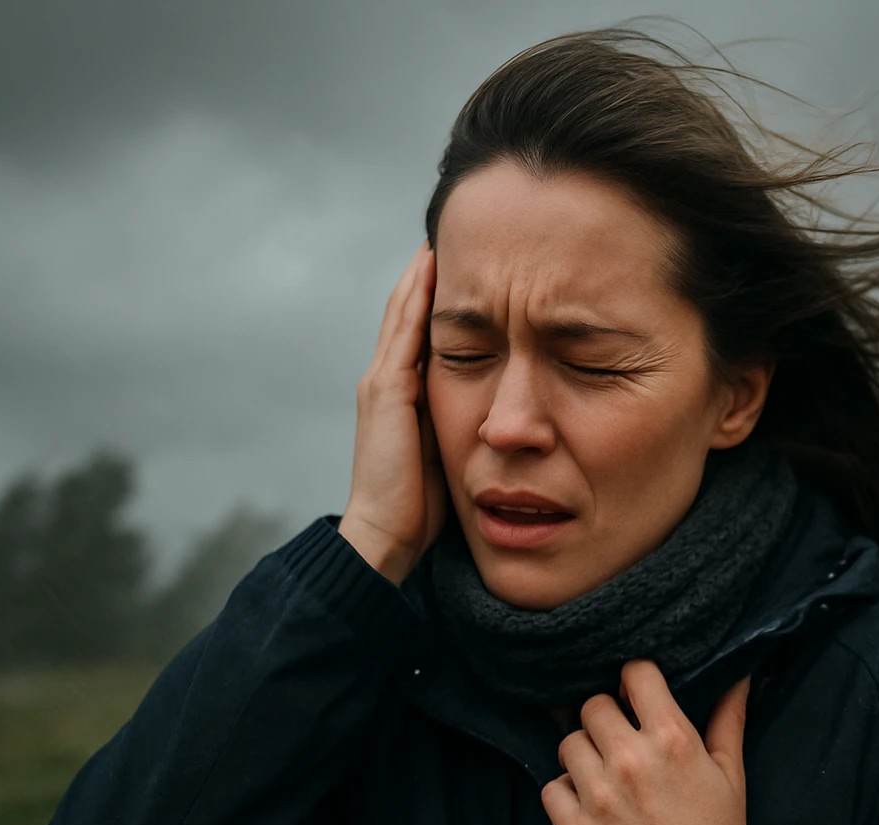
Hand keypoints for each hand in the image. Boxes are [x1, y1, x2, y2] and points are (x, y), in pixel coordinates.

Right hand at [338, 242, 446, 584]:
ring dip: (419, 276)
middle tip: (447, 236)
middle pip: (406, 313)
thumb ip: (460, 420)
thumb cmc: (420, 504)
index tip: (459, 266)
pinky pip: (404, 334)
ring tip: (438, 240)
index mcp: (400, 394)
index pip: (417, 332)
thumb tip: (496, 406)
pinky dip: (415, 300)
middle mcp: (386, 380)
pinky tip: (430, 272)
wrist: (386, 534)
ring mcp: (382, 383)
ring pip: (402, 314)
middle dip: (425, 276)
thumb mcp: (447, 449)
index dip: (433, 298)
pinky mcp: (388, 392)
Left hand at [541, 660, 750, 824]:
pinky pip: (551, 789)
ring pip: (568, 744)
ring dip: (584, 755)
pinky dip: (566, 794)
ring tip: (604, 776)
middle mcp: (630, 761)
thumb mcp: (732, 778)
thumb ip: (728, 721)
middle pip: (593, 706)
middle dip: (607, 719)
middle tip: (620, 740)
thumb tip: (737, 677)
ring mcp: (598, 797)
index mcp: (673, 740)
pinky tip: (590, 807)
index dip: (634, 680)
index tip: (636, 695)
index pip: (635, 673)